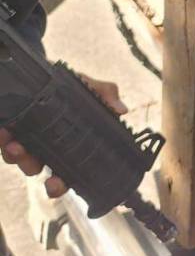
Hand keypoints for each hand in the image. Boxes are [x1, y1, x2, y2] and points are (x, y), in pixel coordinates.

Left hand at [0, 74, 125, 197]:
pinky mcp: (8, 135)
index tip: (60, 183)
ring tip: (17, 146)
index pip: (70, 171)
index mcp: (69, 143)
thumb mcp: (87, 86)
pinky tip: (5, 132)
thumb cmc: (66, 85)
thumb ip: (104, 94)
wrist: (39, 73)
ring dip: (19, 157)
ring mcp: (26, 142)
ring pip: (23, 160)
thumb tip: (121, 110)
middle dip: (50, 183)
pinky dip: (4, 140)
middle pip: (50, 174)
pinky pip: (4, 144)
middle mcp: (47, 148)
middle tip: (51, 181)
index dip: (65, 182)